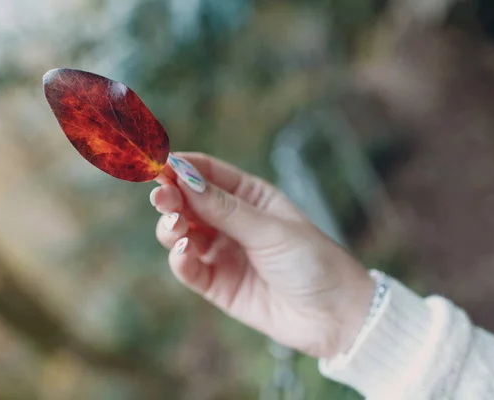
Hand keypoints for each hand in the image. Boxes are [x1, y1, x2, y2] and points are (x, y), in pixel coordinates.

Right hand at [151, 153, 373, 357]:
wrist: (334, 316)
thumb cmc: (313, 261)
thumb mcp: (270, 229)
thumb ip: (225, 208)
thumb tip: (184, 177)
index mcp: (250, 197)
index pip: (208, 174)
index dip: (182, 167)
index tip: (159, 165)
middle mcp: (232, 222)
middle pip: (188, 202)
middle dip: (171, 197)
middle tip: (161, 197)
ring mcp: (223, 253)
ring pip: (181, 233)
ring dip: (171, 228)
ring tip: (177, 228)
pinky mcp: (217, 284)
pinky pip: (188, 268)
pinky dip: (179, 259)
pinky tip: (182, 252)